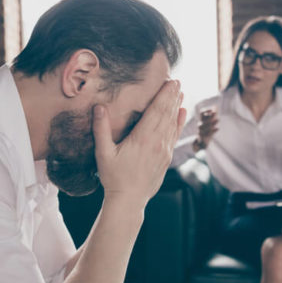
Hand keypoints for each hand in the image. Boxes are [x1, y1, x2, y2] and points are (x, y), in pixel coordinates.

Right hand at [93, 80, 185, 207]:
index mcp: (142, 138)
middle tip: (177, 82)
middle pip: (167, 114)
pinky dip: (179, 123)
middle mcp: (157, 142)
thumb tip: (99, 107)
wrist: (129, 200)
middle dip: (172, 97)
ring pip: (172, 124)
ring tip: (180, 92)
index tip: (170, 82)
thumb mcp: (103, 153)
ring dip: (176, 107)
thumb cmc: (114, 177)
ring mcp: (164, 151)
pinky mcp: (166, 158)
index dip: (164, 95)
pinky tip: (182, 113)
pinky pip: (174, 136)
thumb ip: (101, 129)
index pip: (156, 111)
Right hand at [194, 106, 218, 150]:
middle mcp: (200, 125)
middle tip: (215, 113)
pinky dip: (213, 131)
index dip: (206, 110)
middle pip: (203, 119)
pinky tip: (217, 128)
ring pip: (204, 126)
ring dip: (211, 122)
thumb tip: (215, 106)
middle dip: (209, 116)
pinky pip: (207, 134)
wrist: (201, 143)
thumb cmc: (206, 130)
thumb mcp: (210, 122)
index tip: (212, 110)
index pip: (202, 112)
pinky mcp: (204, 138)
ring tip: (218, 119)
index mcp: (202, 120)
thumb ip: (212, 114)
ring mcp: (201, 132)